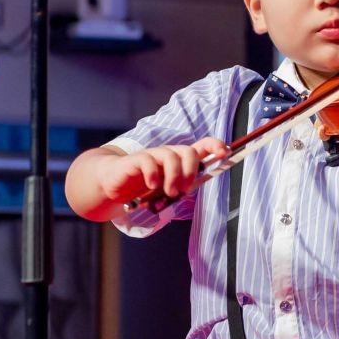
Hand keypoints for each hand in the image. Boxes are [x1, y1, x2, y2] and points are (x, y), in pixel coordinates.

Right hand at [96, 138, 229, 202]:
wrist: (113, 184)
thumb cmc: (143, 187)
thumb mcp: (166, 188)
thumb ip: (182, 186)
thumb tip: (196, 185)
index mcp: (178, 160)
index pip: (201, 146)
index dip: (215, 146)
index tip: (225, 153)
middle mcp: (167, 154)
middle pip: (188, 151)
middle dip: (190, 170)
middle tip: (184, 189)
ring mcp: (151, 155)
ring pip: (170, 155)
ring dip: (174, 176)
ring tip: (169, 192)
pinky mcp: (135, 160)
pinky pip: (147, 161)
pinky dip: (153, 174)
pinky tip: (152, 185)